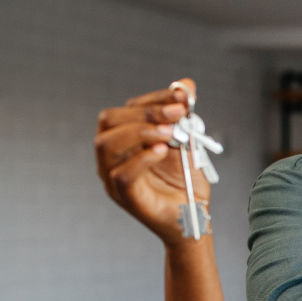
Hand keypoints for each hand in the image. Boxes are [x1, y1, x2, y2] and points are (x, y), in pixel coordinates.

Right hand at [95, 78, 205, 245]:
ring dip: (140, 132)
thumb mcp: (188, 142)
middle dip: (146, 112)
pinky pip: (122, 175)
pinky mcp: (125, 198)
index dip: (154, 98)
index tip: (182, 96)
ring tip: (170, 133)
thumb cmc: (186, 181)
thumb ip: (183, 116)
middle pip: (109, 121)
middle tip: (177, 113)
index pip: (127, 109)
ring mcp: (113, 177)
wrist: (194, 216)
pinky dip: (141, 159)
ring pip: (107, 145)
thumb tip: (186, 84)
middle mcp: (111, 157)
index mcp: (123, 139)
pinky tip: (162, 152)